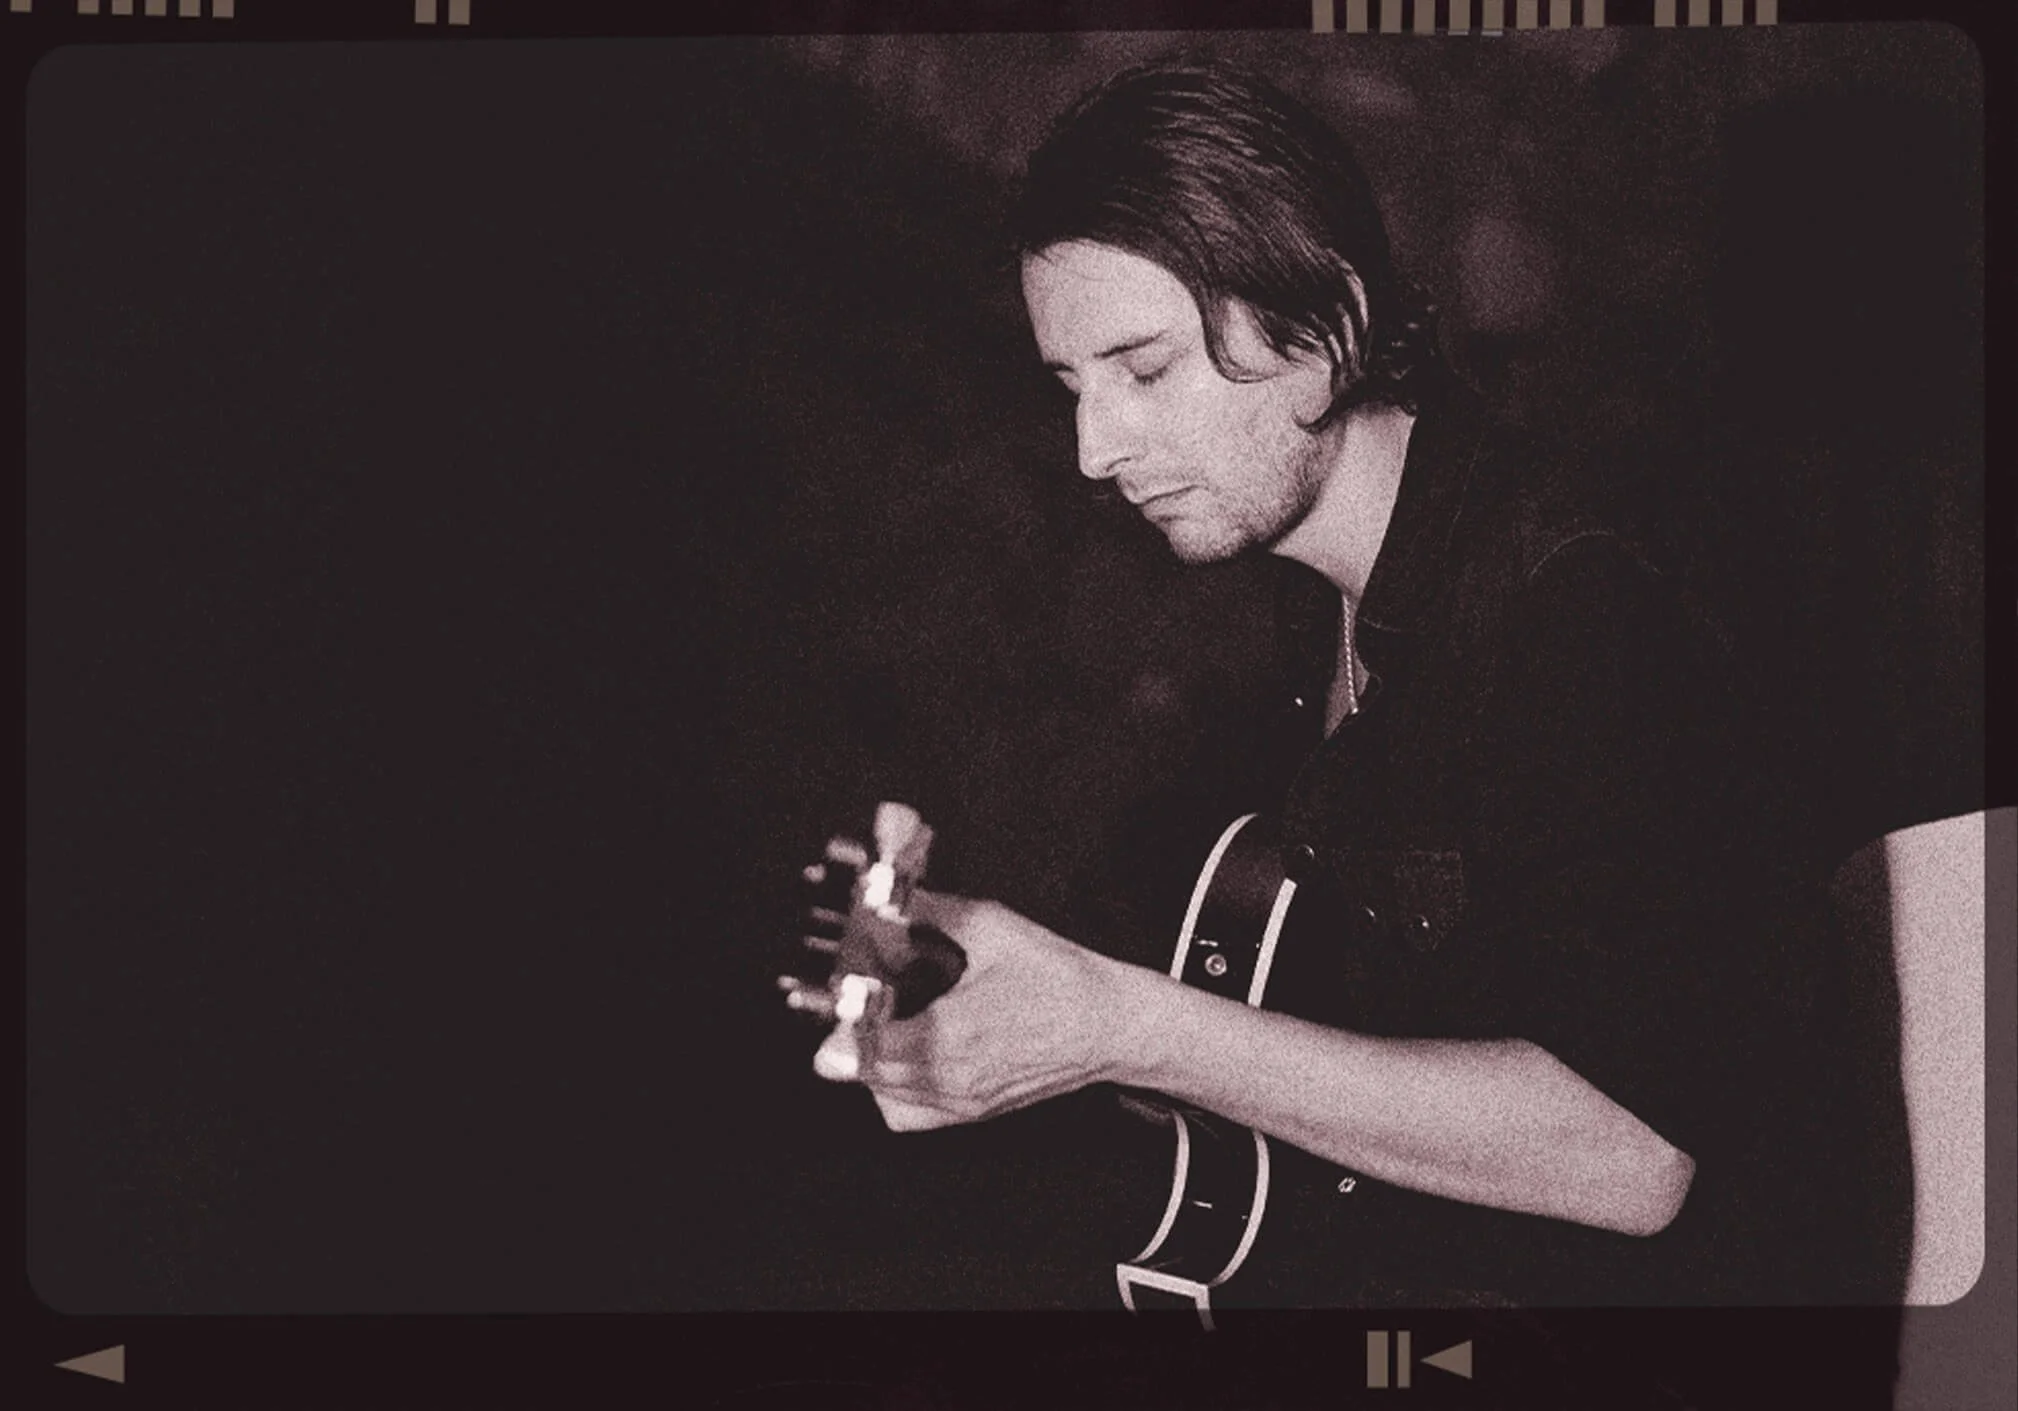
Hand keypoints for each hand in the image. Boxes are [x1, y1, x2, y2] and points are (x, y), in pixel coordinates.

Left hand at [814, 892, 1141, 1131]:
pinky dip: (890, 1089)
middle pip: (867, 1070)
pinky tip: (899, 1054)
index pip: (869, 1042)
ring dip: (867, 1060)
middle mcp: (952, 1078)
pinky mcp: (973, 1112)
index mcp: (953, 1033)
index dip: (841, 1020)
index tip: (823, 996)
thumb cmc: (1059, 977)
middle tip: (844, 998)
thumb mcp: (992, 928)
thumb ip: (930, 910)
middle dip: (848, 1032)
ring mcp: (962, 1102)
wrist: (1110, 1025)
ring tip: (873, 1023)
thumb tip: (884, 892)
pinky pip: (908, 1114)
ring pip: (882, 1094)